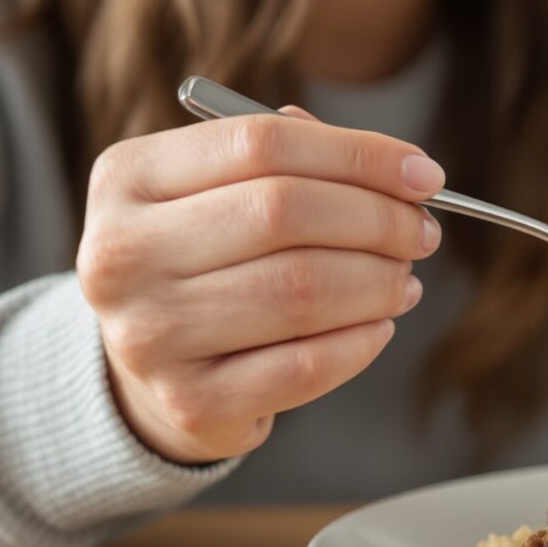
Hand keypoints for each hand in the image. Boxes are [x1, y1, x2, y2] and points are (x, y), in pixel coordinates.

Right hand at [76, 108, 446, 463]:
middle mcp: (123, 254)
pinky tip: (380, 326)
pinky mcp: (190, 402)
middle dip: (378, 220)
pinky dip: (361, 342)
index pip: (261, 144)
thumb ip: (297, 161)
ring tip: (403, 279)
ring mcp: (149, 334)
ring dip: (378, 282)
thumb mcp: (221, 193)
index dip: (359, 155)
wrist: (152, 374)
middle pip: (284, 212)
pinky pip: (305, 365)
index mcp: (129, 178)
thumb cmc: (206, 262)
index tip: (424, 176)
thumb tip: (403, 170)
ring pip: (301, 290)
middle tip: (421, 233)